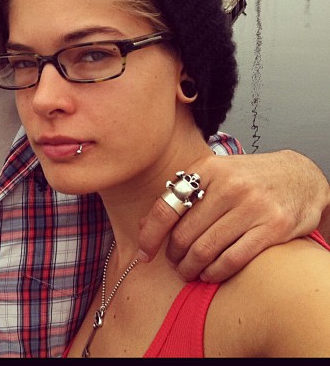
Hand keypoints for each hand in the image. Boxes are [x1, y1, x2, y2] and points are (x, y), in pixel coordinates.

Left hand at [137, 150, 329, 282]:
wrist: (300, 176)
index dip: (150, 234)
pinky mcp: (273, 228)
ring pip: (205, 249)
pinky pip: (232, 259)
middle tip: (173, 264)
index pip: (167, 206)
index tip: (143, 253)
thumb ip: (183, 195)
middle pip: (184, 233)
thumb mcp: (215, 174)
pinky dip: (214, 273)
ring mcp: (252, 206)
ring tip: (188, 272)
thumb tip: (146, 224)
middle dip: (173, 255)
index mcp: (208, 169)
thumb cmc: (249, 178)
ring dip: (190, 268)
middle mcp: (229, 186)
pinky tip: (209, 274)